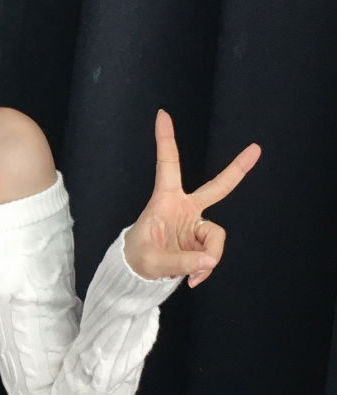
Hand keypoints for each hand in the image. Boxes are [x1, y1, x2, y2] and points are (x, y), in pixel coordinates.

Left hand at [122, 109, 260, 287]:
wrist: (138, 272)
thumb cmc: (139, 258)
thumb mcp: (153, 262)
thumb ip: (181, 263)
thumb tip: (209, 262)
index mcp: (165, 200)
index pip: (167, 165)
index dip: (165, 140)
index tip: (162, 114)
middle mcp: (184, 208)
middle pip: (217, 188)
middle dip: (237, 170)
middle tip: (256, 148)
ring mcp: (195, 224)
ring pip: (216, 238)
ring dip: (208, 258)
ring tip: (191, 274)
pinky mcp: (201, 241)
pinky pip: (212, 254)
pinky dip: (206, 268)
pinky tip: (193, 279)